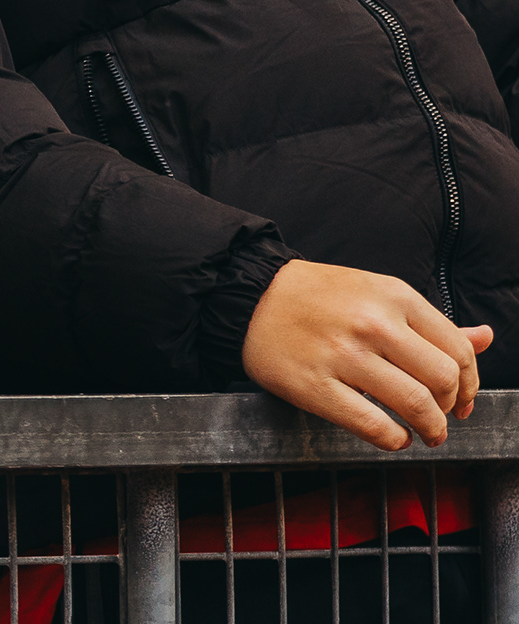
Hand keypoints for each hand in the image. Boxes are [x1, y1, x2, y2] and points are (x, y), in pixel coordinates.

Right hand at [241, 257, 490, 449]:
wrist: (251, 295)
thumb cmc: (320, 297)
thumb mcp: (378, 295)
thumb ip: (432, 322)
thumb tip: (485, 337)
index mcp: (393, 295)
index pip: (458, 350)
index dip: (469, 384)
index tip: (459, 398)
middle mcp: (373, 322)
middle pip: (444, 380)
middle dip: (451, 408)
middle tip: (439, 415)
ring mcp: (344, 356)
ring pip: (417, 407)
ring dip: (431, 431)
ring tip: (423, 433)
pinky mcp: (317, 387)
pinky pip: (376, 428)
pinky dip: (395, 441)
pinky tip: (392, 435)